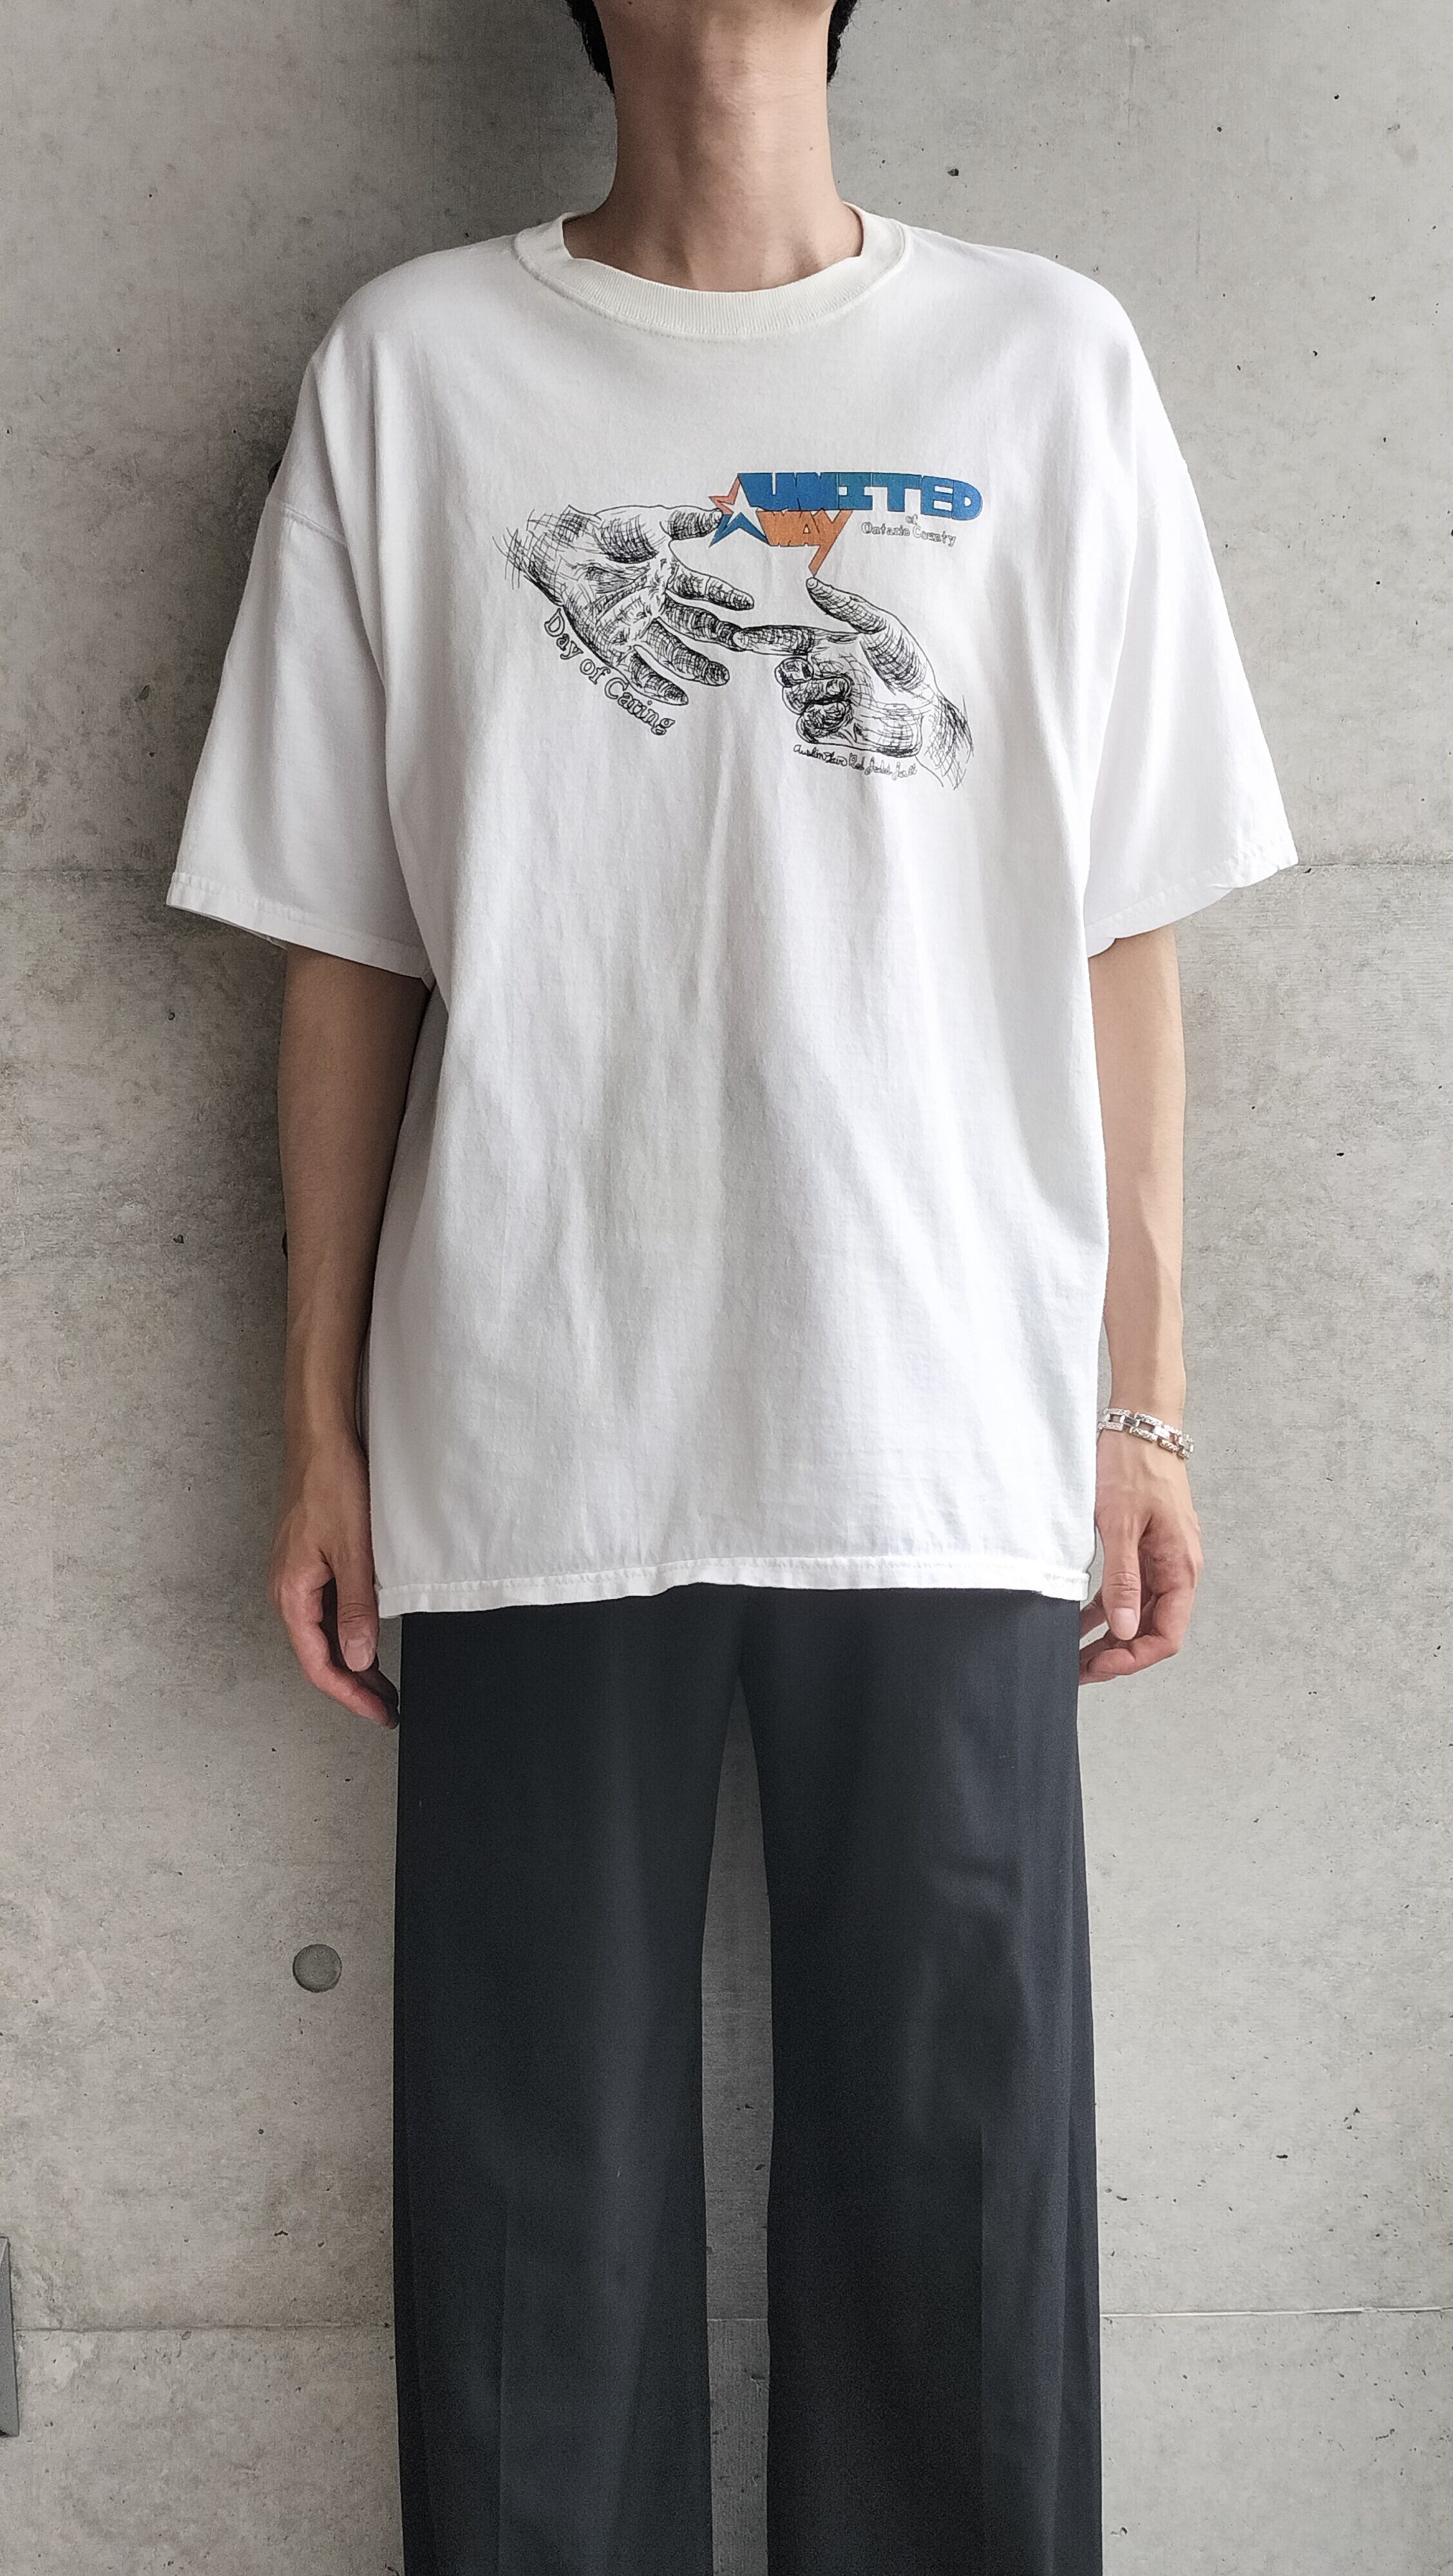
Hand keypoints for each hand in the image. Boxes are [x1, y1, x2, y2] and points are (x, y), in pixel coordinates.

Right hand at [267, 1429, 398, 1726]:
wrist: (321, 1441)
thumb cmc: (332, 1486)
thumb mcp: (353, 1552)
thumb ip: (356, 1608)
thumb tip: (357, 1661)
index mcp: (291, 1595)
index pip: (319, 1664)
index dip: (350, 1695)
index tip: (379, 1713)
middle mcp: (288, 1592)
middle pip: (319, 1655)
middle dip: (354, 1686)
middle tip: (388, 1708)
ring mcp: (297, 1579)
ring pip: (323, 1635)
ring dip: (353, 1661)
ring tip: (384, 1683)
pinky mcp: (309, 1565)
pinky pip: (327, 1611)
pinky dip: (349, 1631)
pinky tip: (370, 1639)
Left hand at [507, 501, 788, 708]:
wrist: (565, 549)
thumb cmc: (606, 532)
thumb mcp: (649, 523)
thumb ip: (683, 522)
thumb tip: (719, 516)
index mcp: (667, 578)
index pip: (702, 591)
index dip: (724, 597)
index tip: (746, 604)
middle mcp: (656, 606)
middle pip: (693, 626)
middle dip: (718, 636)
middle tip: (740, 644)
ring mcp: (637, 627)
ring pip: (673, 652)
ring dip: (697, 666)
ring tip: (719, 677)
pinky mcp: (614, 646)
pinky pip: (639, 672)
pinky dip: (658, 686)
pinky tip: (680, 698)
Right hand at [758, 571, 972, 784]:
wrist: (925, 710)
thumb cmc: (909, 665)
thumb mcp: (882, 628)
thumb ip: (846, 607)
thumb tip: (811, 583)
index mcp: (830, 647)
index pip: (787, 640)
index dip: (764, 639)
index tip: (740, 638)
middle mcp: (823, 673)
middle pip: (784, 672)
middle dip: (800, 671)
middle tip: (838, 675)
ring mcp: (825, 702)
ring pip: (793, 697)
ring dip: (817, 692)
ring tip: (849, 692)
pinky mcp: (830, 729)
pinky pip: (806, 723)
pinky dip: (821, 716)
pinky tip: (845, 712)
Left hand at [1079, 1430, 1202, 1683]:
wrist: (1140, 1424)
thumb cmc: (1133, 1467)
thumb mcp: (1121, 1525)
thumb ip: (1123, 1580)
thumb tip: (1123, 1631)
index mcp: (1180, 1569)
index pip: (1166, 1635)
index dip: (1134, 1658)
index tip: (1099, 1666)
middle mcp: (1175, 1569)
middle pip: (1150, 1629)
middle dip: (1116, 1655)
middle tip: (1077, 1671)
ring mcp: (1160, 1560)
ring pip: (1135, 1613)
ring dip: (1108, 1637)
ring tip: (1073, 1655)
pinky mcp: (1143, 1548)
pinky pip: (1126, 1590)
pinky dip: (1103, 1609)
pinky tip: (1077, 1622)